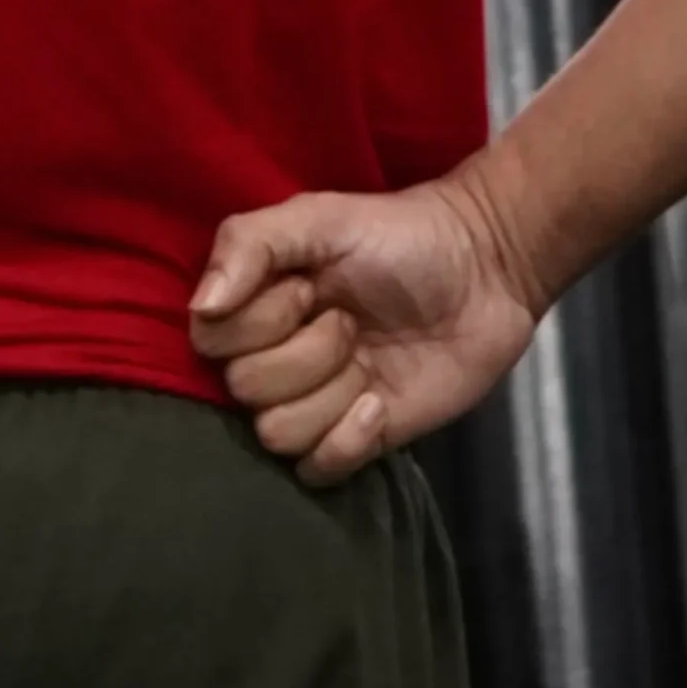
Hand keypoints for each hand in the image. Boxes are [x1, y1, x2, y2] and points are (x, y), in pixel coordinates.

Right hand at [190, 177, 540, 485]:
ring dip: (331, 394)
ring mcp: (316, 403)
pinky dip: (349, 439)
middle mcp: (274, 358)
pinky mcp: (357, 442)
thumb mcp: (318, 218)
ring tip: (368, 357)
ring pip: (279, 434)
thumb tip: (203, 309)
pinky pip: (319, 469)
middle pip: (246, 391)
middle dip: (307, 354)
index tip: (309, 288)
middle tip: (351, 320)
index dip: (259, 322)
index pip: (211, 341)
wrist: (484, 269)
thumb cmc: (397, 235)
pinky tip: (380, 402)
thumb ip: (250, 245)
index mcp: (254, 305)